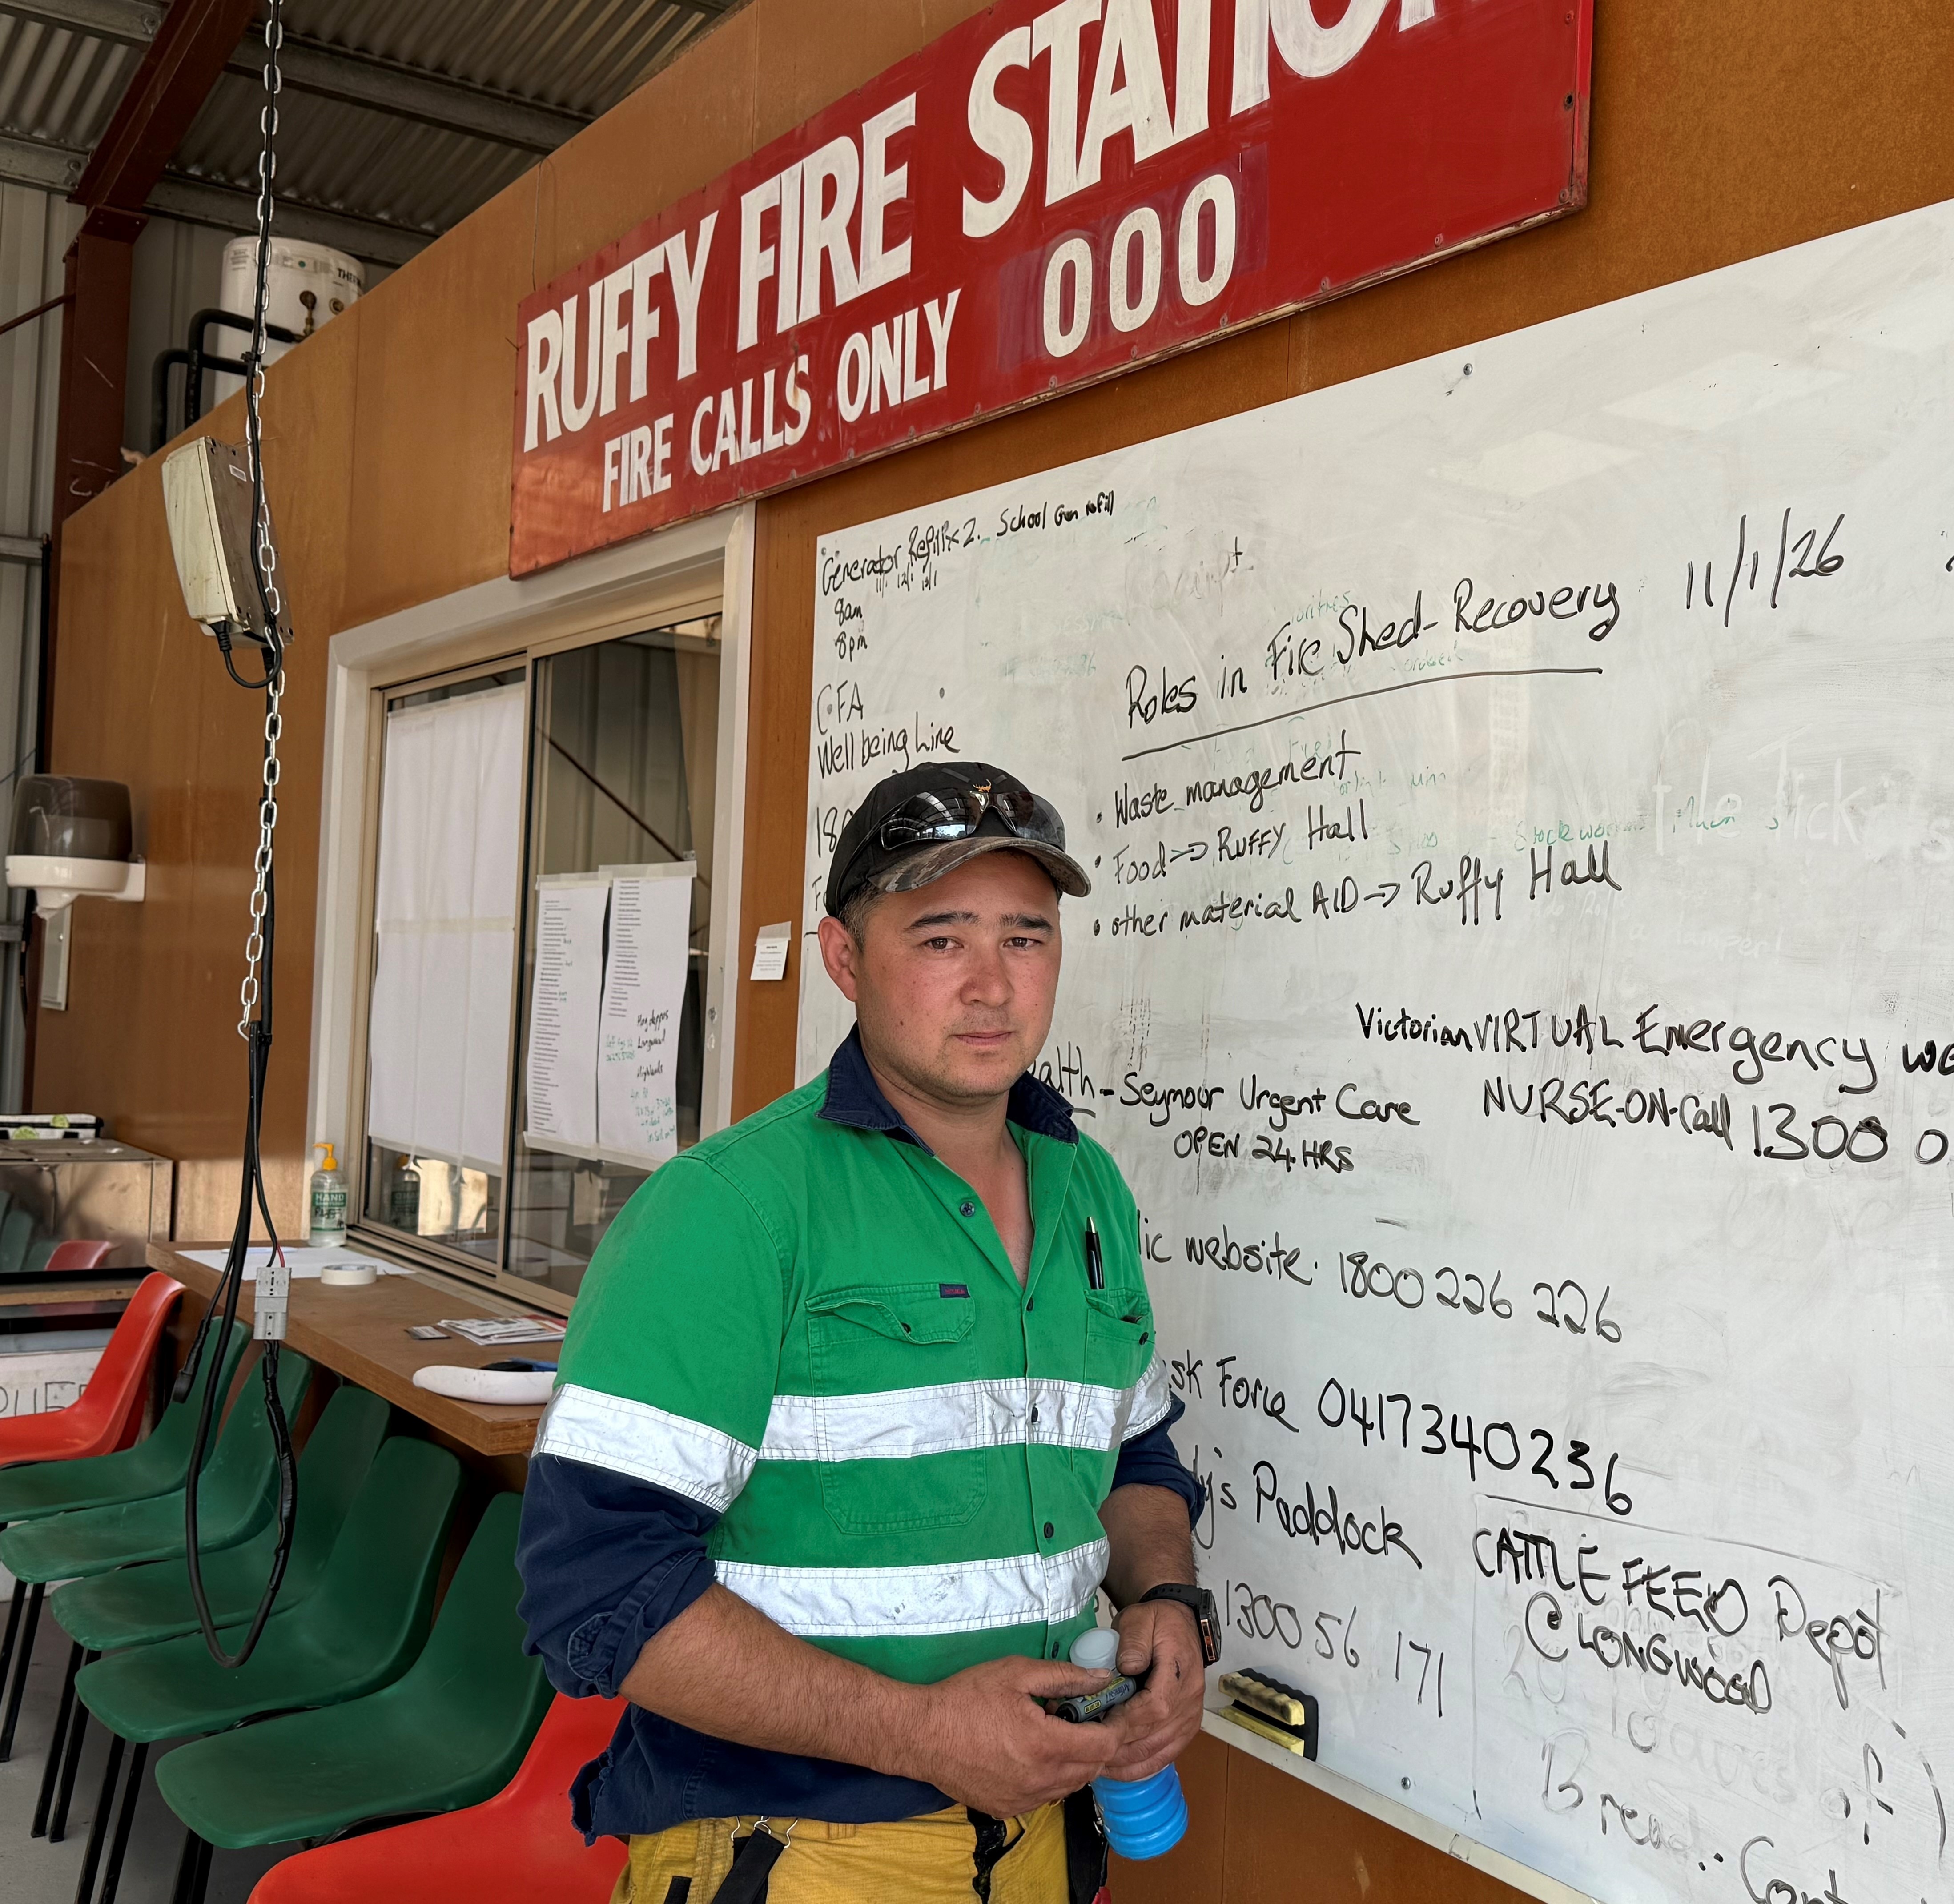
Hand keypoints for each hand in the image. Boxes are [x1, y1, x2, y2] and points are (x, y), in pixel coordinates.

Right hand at [903, 1655, 1124, 1816]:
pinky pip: (1045, 1796)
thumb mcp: (1016, 1672)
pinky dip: (1051, 1777)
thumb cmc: (966, 1697)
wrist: (921, 1734)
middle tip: (1082, 1716)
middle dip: (1096, 1743)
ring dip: (1075, 1762)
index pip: (1104, 1747)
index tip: (1110, 1711)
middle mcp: (1040, 1780)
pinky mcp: (1007, 1809)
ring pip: (1071, 1786)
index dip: (1115, 1727)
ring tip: (1055, 1732)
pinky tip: (1032, 1754)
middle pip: (1092, 1769)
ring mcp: (1024, 1800)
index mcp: (1046, 1745)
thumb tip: (1102, 1678)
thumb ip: (1064, 1677)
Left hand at [1097, 1601, 1206, 1779]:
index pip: (1155, 1707)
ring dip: (1127, 1762)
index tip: (1100, 1722)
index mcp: (1179, 1672)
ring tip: (1096, 1763)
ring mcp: (1190, 1718)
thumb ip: (1134, 1641)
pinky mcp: (1186, 1728)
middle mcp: (1189, 1701)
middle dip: (1119, 1745)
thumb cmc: (1157, 1622)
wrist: (1180, 1623)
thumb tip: (1126, 1667)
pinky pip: (1166, 1755)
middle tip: (1087, 1748)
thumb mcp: (1140, 1620)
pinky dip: (1142, 1767)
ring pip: (1159, 1751)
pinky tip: (1119, 1769)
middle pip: (1155, 1735)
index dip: (1127, 1720)